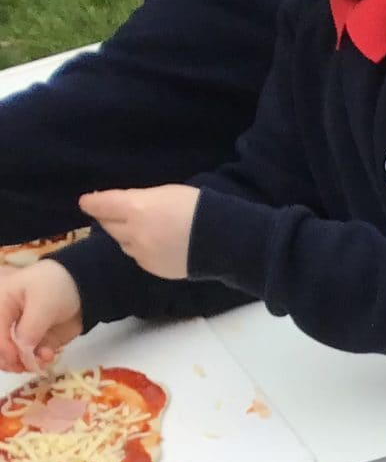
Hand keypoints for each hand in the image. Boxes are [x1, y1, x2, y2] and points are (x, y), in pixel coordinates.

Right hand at [0, 260, 82, 373]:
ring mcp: (21, 333)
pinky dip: (39, 361)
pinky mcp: (36, 342)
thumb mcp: (42, 304)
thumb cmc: (55, 288)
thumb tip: (22, 351)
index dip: (3, 348)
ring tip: (37, 365)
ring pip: (13, 355)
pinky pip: (32, 356)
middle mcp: (6, 320)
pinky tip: (48, 358)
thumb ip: (31, 328)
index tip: (16, 360)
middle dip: (8, 360)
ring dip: (23, 364)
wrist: (81, 290)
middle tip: (22, 368)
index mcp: (0, 304)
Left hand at [79, 185, 199, 279]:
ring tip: (139, 230)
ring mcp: (142, 253)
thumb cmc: (197, 207)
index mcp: (135, 208)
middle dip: (109, 218)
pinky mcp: (153, 269)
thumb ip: (139, 199)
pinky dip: (140, 250)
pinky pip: (137, 257)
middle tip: (115, 213)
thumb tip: (122, 205)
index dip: (91, 202)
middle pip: (107, 225)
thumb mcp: (164, 193)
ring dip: (124, 235)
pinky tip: (155, 244)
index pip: (99, 205)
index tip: (87, 202)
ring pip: (121, 243)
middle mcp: (133, 233)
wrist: (222, 240)